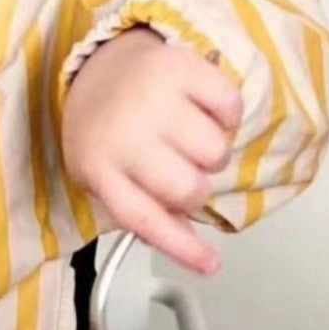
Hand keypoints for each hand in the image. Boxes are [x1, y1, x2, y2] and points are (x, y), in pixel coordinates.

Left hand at [61, 27, 242, 273]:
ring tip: (187, 134)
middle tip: (181, 166)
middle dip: (194, 185)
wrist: (100, 64)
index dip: (180, 247)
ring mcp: (152, 98)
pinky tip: (201, 107)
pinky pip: (230, 106)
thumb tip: (190, 247)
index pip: (143, 218)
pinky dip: (226, 111)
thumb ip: (140, 209)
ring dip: (210, 150)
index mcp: (97, 165)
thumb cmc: (106, 125)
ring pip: (216, 153)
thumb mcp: (103, 172)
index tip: (210, 265)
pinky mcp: (180, 66)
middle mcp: (124, 133)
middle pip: (189, 190)